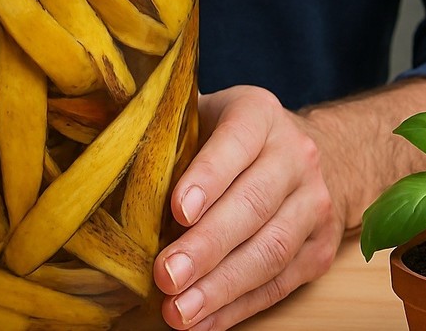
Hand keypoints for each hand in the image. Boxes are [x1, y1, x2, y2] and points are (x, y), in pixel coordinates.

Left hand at [154, 86, 342, 329]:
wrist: (312, 153)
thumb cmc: (228, 138)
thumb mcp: (203, 115)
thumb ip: (164, 130)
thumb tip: (105, 156)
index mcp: (259, 115)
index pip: (235, 142)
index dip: (207, 177)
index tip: (177, 211)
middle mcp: (295, 155)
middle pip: (253, 205)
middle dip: (206, 246)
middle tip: (166, 276)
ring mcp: (314, 202)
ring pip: (270, 250)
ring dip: (221, 287)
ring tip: (179, 311)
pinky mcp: (320, 247)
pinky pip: (281, 283)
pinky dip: (239, 307)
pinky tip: (204, 321)